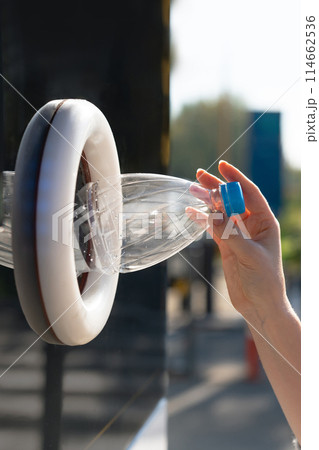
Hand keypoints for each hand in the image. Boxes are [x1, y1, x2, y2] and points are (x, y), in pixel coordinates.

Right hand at [186, 160, 291, 325]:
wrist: (259, 304)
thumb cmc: (264, 281)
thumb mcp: (250, 255)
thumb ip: (231, 234)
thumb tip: (214, 213)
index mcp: (265, 222)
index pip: (250, 194)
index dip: (236, 179)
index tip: (223, 166)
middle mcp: (252, 225)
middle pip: (232, 200)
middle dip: (217, 187)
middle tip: (200, 175)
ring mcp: (238, 235)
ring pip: (221, 212)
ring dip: (207, 201)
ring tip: (192, 190)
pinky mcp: (227, 246)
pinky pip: (213, 227)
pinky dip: (202, 219)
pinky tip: (192, 212)